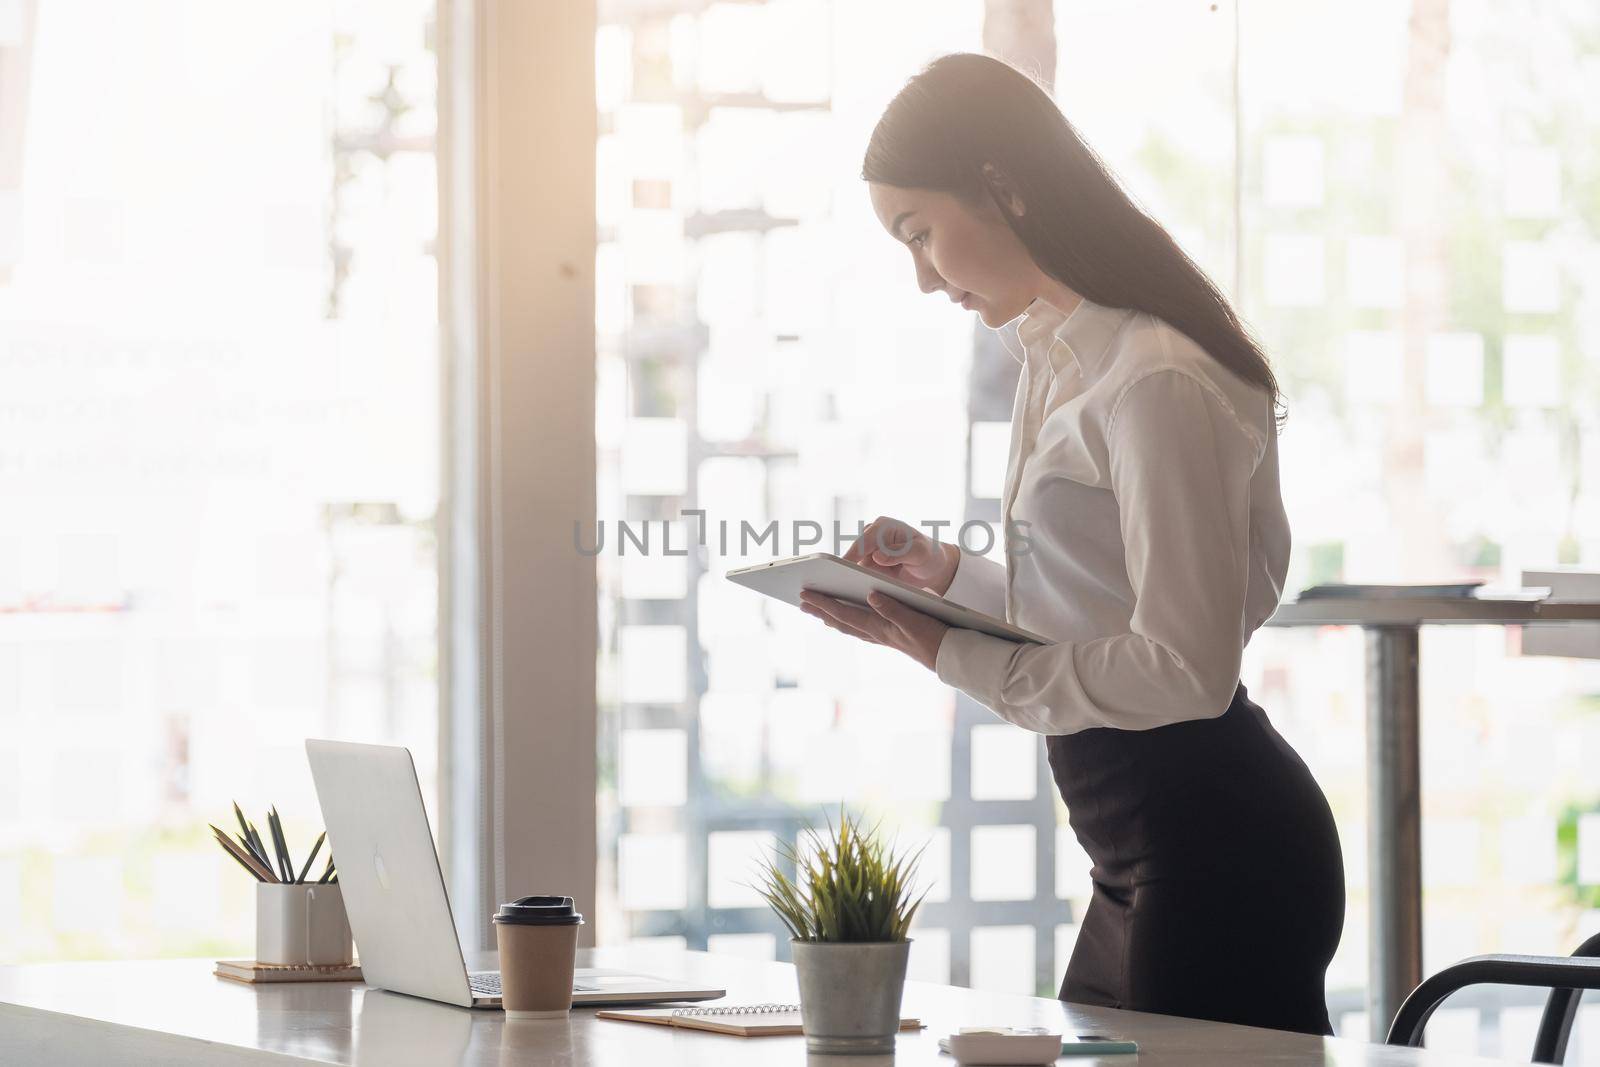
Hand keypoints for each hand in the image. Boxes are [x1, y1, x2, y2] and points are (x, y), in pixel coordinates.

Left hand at [798, 588, 949, 671]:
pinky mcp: (889, 637)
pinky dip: (848, 622)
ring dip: (831, 617)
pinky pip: (860, 628)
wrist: (949, 657)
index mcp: (878, 627)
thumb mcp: (915, 620)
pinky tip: (846, 620)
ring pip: (849, 626)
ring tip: (816, 609)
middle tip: (801, 601)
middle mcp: (876, 634)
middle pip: (841, 621)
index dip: (823, 603)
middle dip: (820, 610)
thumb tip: (870, 595)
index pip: (844, 613)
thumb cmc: (934, 638)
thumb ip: (892, 608)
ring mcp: (881, 636)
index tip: (805, 594)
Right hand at [843, 516, 959, 595]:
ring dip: (848, 579)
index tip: (842, 567)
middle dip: (845, 569)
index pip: (864, 541)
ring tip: (840, 593)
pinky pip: (856, 577)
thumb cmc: (928, 555)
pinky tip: (850, 598)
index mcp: (882, 527)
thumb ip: (900, 553)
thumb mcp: (919, 553)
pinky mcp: (866, 567)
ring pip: (852, 567)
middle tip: (837, 584)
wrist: (932, 567)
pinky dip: (854, 585)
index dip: (852, 554)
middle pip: (853, 555)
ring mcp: (867, 553)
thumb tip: (877, 556)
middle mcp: (870, 537)